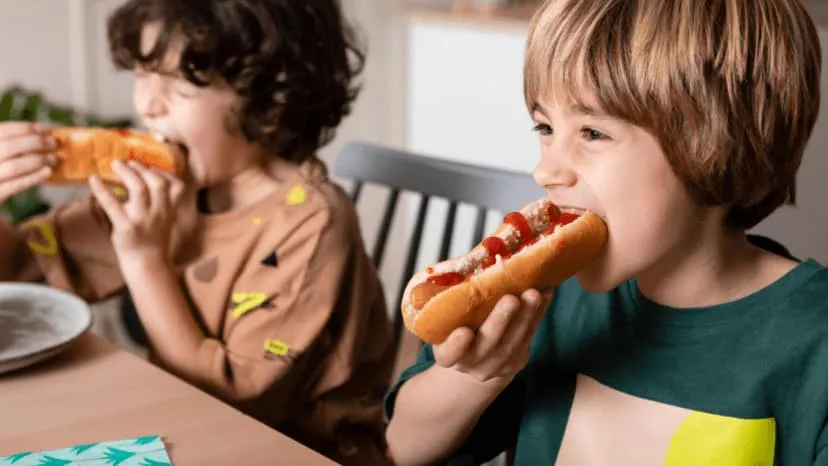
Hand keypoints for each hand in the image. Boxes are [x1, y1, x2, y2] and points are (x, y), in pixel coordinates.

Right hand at [0, 122, 57, 203]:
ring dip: (39, 160)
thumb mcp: (2, 152)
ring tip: (54, 159)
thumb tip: (43, 134)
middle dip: (37, 143)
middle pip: (11, 147)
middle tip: (54, 144)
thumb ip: (12, 144)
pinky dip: (34, 177)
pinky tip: (48, 172)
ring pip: (15, 167)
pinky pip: (16, 185)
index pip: (3, 130)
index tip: (47, 130)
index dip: (27, 128)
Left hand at [88, 160, 184, 263]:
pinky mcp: (126, 227)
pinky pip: (112, 204)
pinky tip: (93, 179)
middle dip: (142, 169)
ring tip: (116, 164)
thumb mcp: (164, 222)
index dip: (163, 173)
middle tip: (128, 162)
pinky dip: (101, 189)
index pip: (176, 186)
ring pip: (138, 189)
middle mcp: (159, 213)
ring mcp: (143, 220)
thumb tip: (139, 182)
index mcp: (170, 211)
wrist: (147, 267)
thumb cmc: (152, 243)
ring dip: (126, 173)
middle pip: (156, 183)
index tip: (149, 166)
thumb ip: (158, 204)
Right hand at [433, 288, 551, 382]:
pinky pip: (528, 337)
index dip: (455, 346)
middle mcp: (470, 364)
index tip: (464, 331)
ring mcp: (495, 366)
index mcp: (446, 355)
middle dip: (500, 321)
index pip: (448, 355)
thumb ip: (452, 301)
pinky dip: (537, 314)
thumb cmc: (455, 325)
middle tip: (511, 299)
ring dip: (526, 316)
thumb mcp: (447, 318)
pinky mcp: (516, 361)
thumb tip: (468, 265)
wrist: (474, 354)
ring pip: (513, 343)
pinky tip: (545, 294)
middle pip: (486, 347)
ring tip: (534, 293)